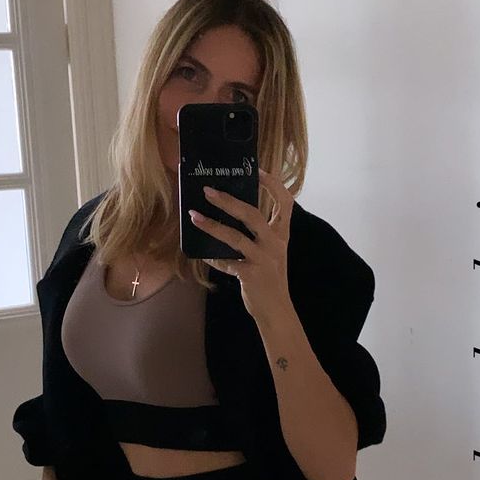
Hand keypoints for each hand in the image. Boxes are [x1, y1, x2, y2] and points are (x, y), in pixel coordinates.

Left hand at [189, 167, 294, 324]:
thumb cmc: (270, 278)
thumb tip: (228, 217)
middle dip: (228, 201)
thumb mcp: (271, 253)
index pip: (285, 202)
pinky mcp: (250, 274)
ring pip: (235, 237)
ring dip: (212, 226)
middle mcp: (274, 244)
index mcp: (281, 234)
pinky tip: (201, 253)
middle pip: (252, 214)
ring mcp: (263, 259)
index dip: (273, 184)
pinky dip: (212, 257)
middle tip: (208, 191)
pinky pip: (226, 261)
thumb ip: (257, 236)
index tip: (258, 170)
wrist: (276, 310)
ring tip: (193, 216)